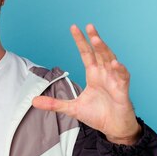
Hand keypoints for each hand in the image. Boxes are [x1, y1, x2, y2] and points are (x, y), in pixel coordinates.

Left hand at [32, 24, 140, 144]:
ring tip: (97, 40)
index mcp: (93, 75)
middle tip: (89, 26)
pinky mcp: (123, 90)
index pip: (86, 54)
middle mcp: (104, 74)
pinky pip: (123, 77)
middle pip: (99, 52)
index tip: (74, 27)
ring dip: (104, 50)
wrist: (113, 128)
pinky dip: (120, 70)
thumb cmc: (97, 115)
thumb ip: (54, 103)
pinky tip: (114, 63)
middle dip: (94, 39)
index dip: (81, 41)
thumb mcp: (72, 108)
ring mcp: (114, 80)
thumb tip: (34, 101)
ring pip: (110, 60)